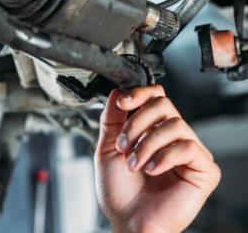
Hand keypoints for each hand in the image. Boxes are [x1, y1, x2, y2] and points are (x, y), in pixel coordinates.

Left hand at [95, 85, 220, 232]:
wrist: (127, 220)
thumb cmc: (119, 191)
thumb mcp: (107, 148)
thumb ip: (111, 118)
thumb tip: (117, 91)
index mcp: (151, 129)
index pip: (155, 97)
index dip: (139, 94)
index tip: (122, 103)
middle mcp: (172, 137)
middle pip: (163, 104)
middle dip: (137, 123)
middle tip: (124, 145)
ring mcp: (189, 152)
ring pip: (175, 124)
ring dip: (147, 143)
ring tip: (134, 164)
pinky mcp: (204, 170)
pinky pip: (189, 147)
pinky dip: (165, 156)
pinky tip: (152, 170)